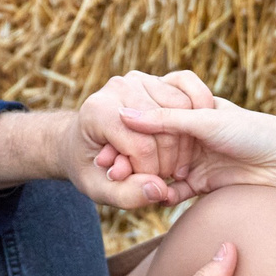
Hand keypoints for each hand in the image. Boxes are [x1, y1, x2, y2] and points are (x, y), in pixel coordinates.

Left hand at [72, 70, 217, 205]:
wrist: (83, 140)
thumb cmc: (89, 167)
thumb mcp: (98, 190)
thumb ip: (126, 196)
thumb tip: (159, 189)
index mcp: (98, 111)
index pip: (141, 146)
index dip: (150, 173)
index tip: (143, 183)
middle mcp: (119, 87)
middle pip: (164, 128)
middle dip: (167, 162)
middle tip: (158, 177)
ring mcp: (140, 79)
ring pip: (182, 112)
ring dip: (183, 147)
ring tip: (168, 165)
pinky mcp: (159, 79)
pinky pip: (190, 98)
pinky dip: (193, 125)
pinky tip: (182, 146)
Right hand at [111, 94, 275, 198]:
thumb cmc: (254, 131)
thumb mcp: (207, 120)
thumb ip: (166, 119)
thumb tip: (124, 113)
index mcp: (191, 111)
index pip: (150, 119)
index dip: (128, 131)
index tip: (105, 143)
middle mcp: (190, 135)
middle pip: (151, 147)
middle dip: (130, 158)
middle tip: (108, 169)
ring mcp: (195, 160)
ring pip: (159, 169)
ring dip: (142, 177)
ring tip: (121, 184)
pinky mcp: (204, 185)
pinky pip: (176, 191)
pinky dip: (162, 195)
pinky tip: (149, 197)